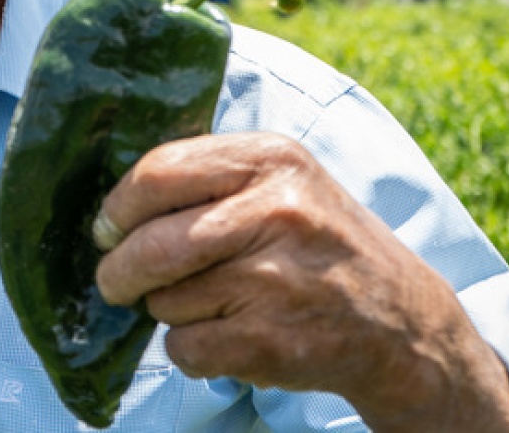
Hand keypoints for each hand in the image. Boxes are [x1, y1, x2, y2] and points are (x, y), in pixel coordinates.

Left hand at [94, 132, 508, 431]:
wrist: (401, 321)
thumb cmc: (316, 243)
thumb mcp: (281, 181)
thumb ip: (206, 178)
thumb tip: (110, 211)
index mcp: (270, 158)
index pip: (157, 173)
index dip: (118, 208)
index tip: (107, 230)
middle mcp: (277, 212)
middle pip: (149, 246)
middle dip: (117, 272)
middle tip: (115, 282)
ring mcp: (276, 280)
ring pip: (165, 301)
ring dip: (171, 310)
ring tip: (219, 302)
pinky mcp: (271, 340)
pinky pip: (184, 347)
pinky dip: (192, 349)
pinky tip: (230, 335)